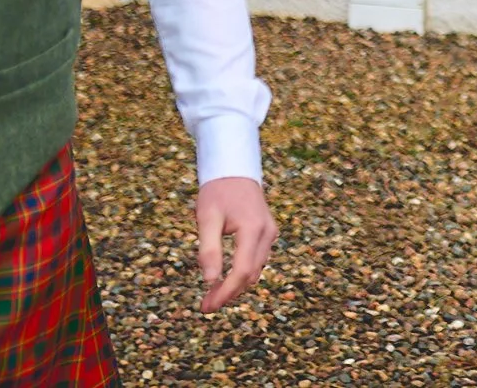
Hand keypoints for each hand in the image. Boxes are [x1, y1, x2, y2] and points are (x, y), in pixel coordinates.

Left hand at [195, 176, 276, 312]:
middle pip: (251, 275)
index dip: (226, 292)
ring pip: (256, 270)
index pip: (242, 271)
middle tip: (205, 306)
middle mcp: (267, 233)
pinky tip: (226, 278)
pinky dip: (242, 273)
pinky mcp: (268, 233)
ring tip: (212, 295)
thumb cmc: (218, 192)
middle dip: (229, 293)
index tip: (207, 306)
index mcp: (253, 229)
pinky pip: (257, 260)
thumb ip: (209, 249)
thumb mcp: (207, 218)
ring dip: (236, 285)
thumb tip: (210, 281)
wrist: (234, 170)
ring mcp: (270, 233)